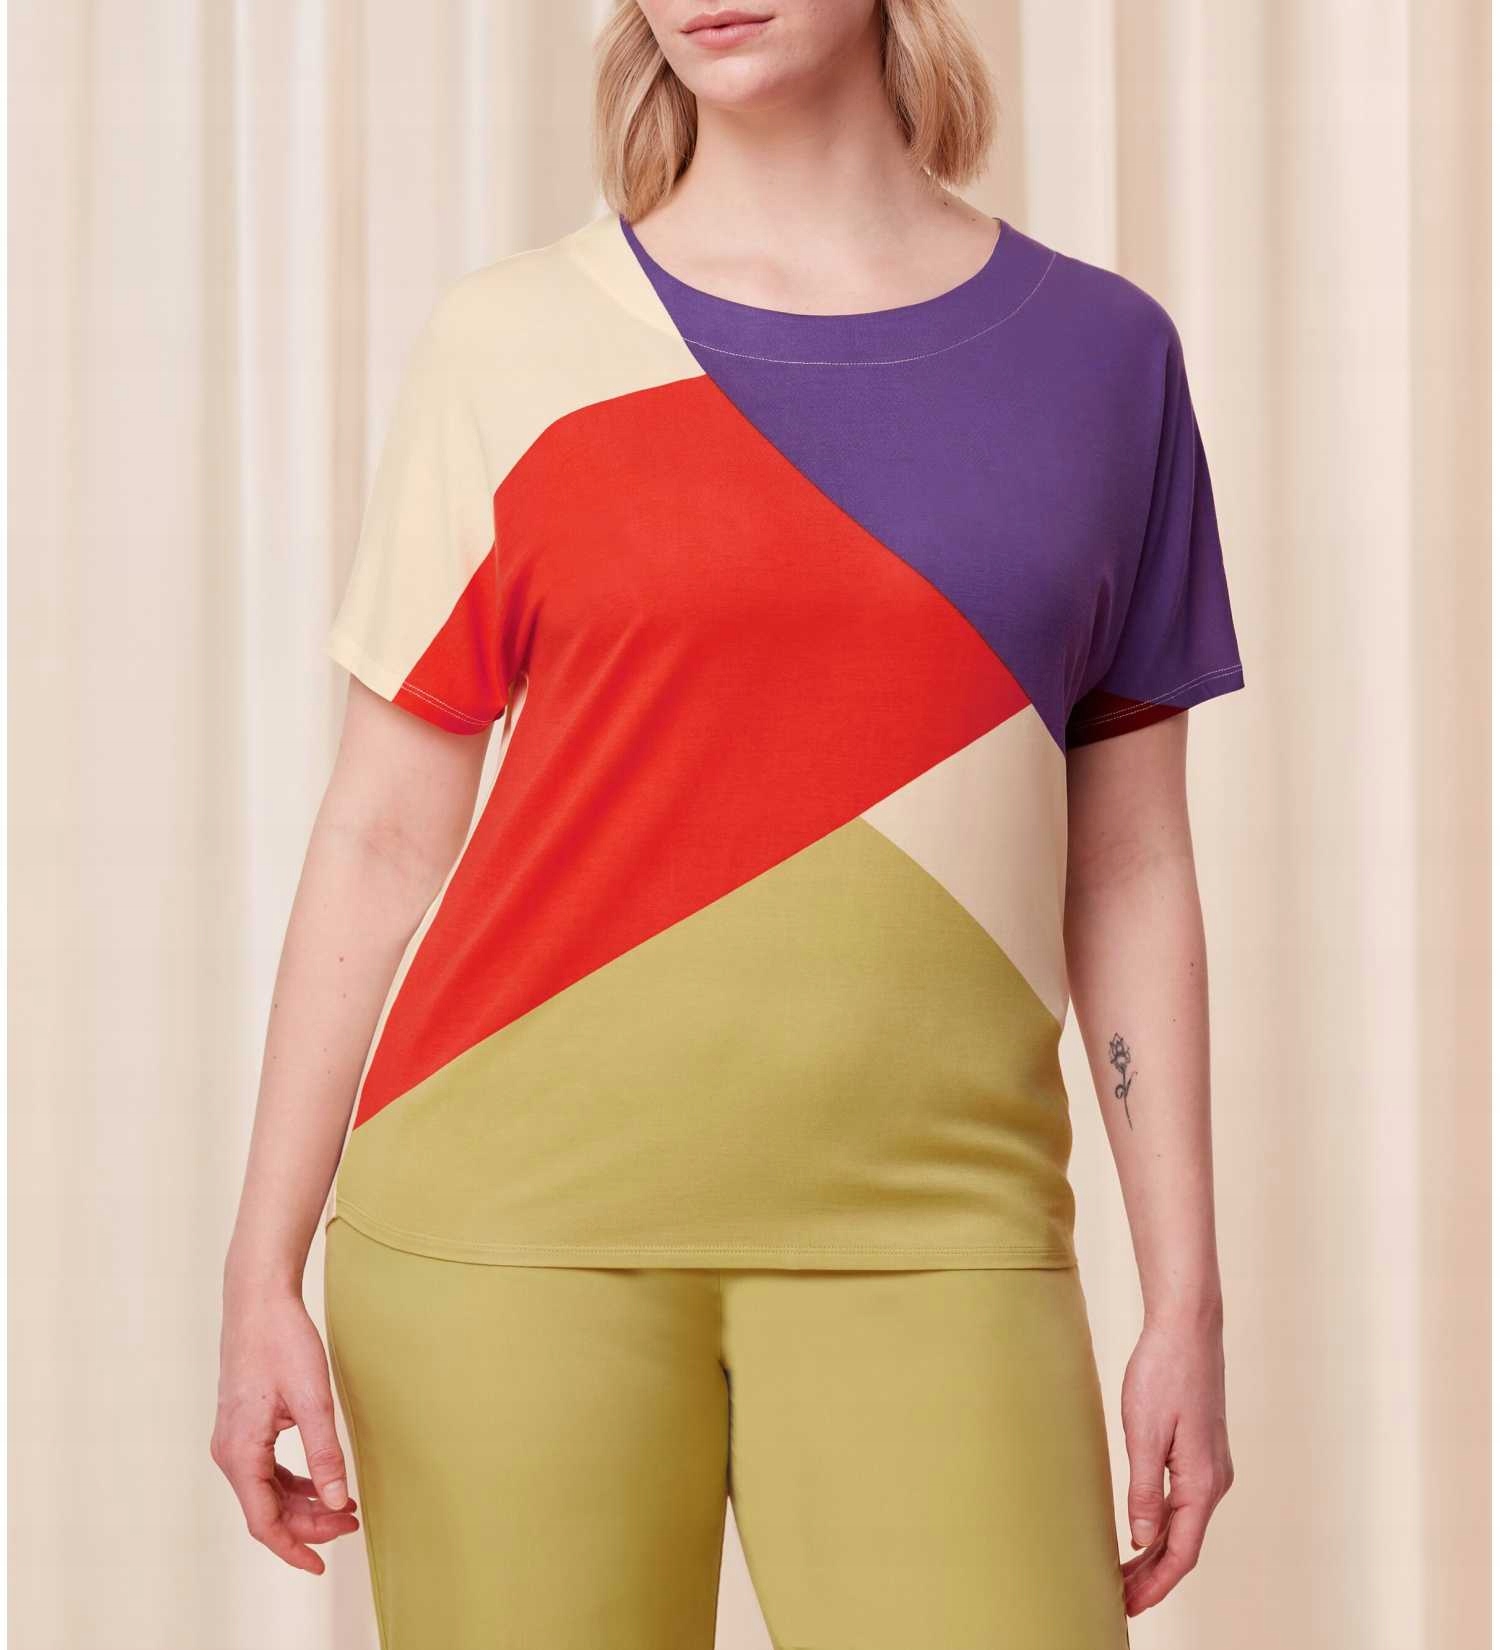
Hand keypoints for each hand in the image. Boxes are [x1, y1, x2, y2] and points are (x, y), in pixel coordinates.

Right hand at [210, 1288, 359, 1573]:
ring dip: (304, 1503)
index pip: (264, 1522)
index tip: (322, 1564)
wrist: (258, 1302)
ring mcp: (234, 1440)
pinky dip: (294, 1482)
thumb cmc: (283, 1343)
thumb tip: (336, 1502)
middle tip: (352, 1523)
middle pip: (267, 1509)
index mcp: (241, 1453)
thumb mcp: (312, 1400)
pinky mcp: (244, 1426)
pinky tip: (322, 1480)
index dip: (294, 1547)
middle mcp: (230, 1453)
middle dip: (309, 1522)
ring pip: (267, 1491)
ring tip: (345, 1506)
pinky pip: (266, 1470)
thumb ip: (324, 1454)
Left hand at [1119, 1311, 1233, 1614]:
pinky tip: (1142, 1530)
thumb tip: (1142, 1540)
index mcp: (1202, 1483)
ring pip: (1184, 1525)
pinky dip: (1163, 1525)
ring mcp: (1211, 1467)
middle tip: (1117, 1600)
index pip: (1180, 1553)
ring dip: (1156, 1554)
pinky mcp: (1202, 1451)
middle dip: (1152, 1577)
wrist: (1186, 1328)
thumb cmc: (1163, 1373)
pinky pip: (1184, 1503)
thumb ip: (1145, 1490)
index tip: (1127, 1607)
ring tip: (1123, 1574)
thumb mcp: (1144, 1433)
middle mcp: (1214, 1481)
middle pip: (1183, 1545)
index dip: (1155, 1585)